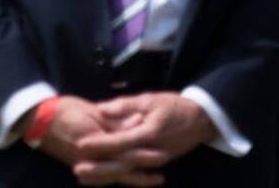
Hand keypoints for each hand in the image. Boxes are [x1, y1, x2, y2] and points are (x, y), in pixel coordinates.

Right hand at [22, 96, 161, 186]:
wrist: (35, 120)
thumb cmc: (63, 109)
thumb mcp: (90, 110)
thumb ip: (114, 119)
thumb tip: (138, 121)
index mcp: (94, 140)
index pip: (124, 148)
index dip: (144, 152)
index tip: (162, 151)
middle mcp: (90, 157)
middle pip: (121, 168)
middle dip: (143, 171)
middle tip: (163, 172)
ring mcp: (83, 165)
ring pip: (113, 177)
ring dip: (134, 180)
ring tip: (154, 180)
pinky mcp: (78, 167)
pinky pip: (101, 179)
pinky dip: (115, 181)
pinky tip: (125, 182)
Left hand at [73, 93, 215, 183]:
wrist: (201, 120)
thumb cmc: (172, 106)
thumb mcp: (149, 100)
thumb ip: (124, 105)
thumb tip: (101, 109)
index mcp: (148, 133)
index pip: (120, 141)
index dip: (100, 143)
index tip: (80, 144)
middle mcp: (152, 151)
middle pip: (122, 163)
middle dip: (99, 168)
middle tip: (77, 170)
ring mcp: (155, 160)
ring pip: (127, 171)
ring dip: (106, 175)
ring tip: (84, 178)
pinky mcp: (155, 162)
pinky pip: (134, 172)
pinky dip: (118, 176)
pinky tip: (102, 178)